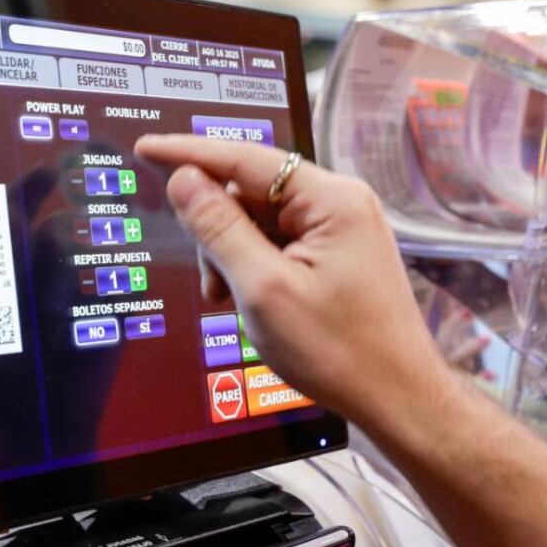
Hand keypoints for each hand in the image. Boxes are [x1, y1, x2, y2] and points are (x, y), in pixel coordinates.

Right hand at [135, 134, 452, 424]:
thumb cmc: (343, 352)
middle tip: (211, 279)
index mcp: (331, 200)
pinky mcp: (336, 253)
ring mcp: (340, 229)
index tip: (149, 147)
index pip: (244, 157)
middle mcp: (339, 204)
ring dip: (233, 254)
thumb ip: (219, 228)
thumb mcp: (264, 289)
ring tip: (232, 298)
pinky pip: (278, 242)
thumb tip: (184, 180)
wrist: (398, 399)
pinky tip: (250, 298)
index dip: (189, 153)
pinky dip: (254, 266)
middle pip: (251, 191)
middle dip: (217, 229)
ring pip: (260, 220)